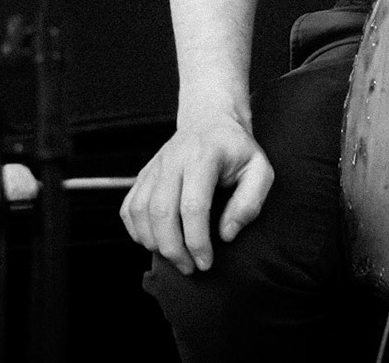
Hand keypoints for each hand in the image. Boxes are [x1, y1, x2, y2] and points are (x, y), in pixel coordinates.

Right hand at [119, 115, 273, 273]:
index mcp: (204, 155)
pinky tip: (156, 242)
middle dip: (173, 248)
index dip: (197, 241)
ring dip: (154, 243)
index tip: (206, 262)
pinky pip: (128, 208)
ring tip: (175, 258)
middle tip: (190, 268)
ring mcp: (154, 166)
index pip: (193, 205)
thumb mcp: (259, 170)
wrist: (209, 121)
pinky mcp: (143, 175)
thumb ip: (250, 202)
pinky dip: (137, 231)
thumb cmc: (237, 151)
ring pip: (140, 211)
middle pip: (161, 211)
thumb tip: (226, 234)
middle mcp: (173, 158)